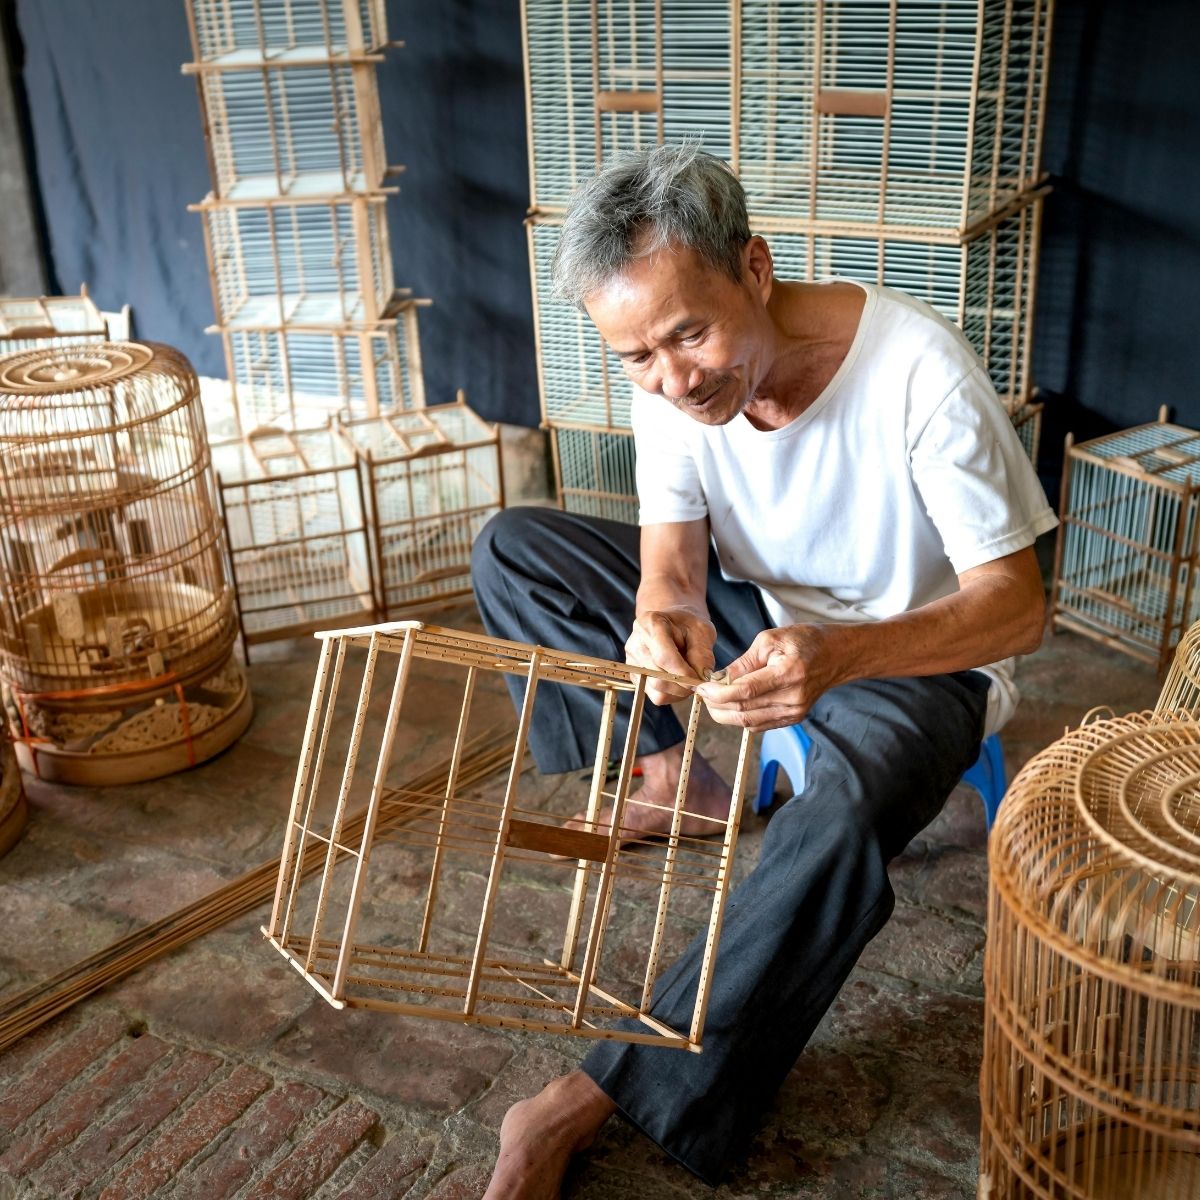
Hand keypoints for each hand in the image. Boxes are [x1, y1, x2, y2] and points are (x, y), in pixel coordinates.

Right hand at [625, 607, 716, 704]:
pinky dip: (672, 693)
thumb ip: (702, 655)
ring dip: (679, 690)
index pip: (663, 657)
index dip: (683, 673)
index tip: (699, 679)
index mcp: (651, 623)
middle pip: (658, 676)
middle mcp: (636, 642)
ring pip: (657, 689)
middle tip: (698, 680)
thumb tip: (701, 680)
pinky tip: (679, 681)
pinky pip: (655, 695)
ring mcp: (632, 661)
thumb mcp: (702, 632)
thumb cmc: (689, 627)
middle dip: (683, 684)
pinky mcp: (636, 677)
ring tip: (689, 678)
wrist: (675, 626)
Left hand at [696, 624, 840, 731]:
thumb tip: (717, 679)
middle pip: (743, 710)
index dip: (717, 692)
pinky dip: (740, 717)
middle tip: (702, 692)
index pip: (745, 692)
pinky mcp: (793, 719)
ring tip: (712, 698)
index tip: (700, 686)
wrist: (837, 655)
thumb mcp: (769, 640)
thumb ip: (743, 663)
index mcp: (787, 674)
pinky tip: (730, 705)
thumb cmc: (804, 641)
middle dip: (716, 704)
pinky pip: (759, 725)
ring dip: (725, 713)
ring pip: (748, 722)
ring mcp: (794, 712)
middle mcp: (792, 699)